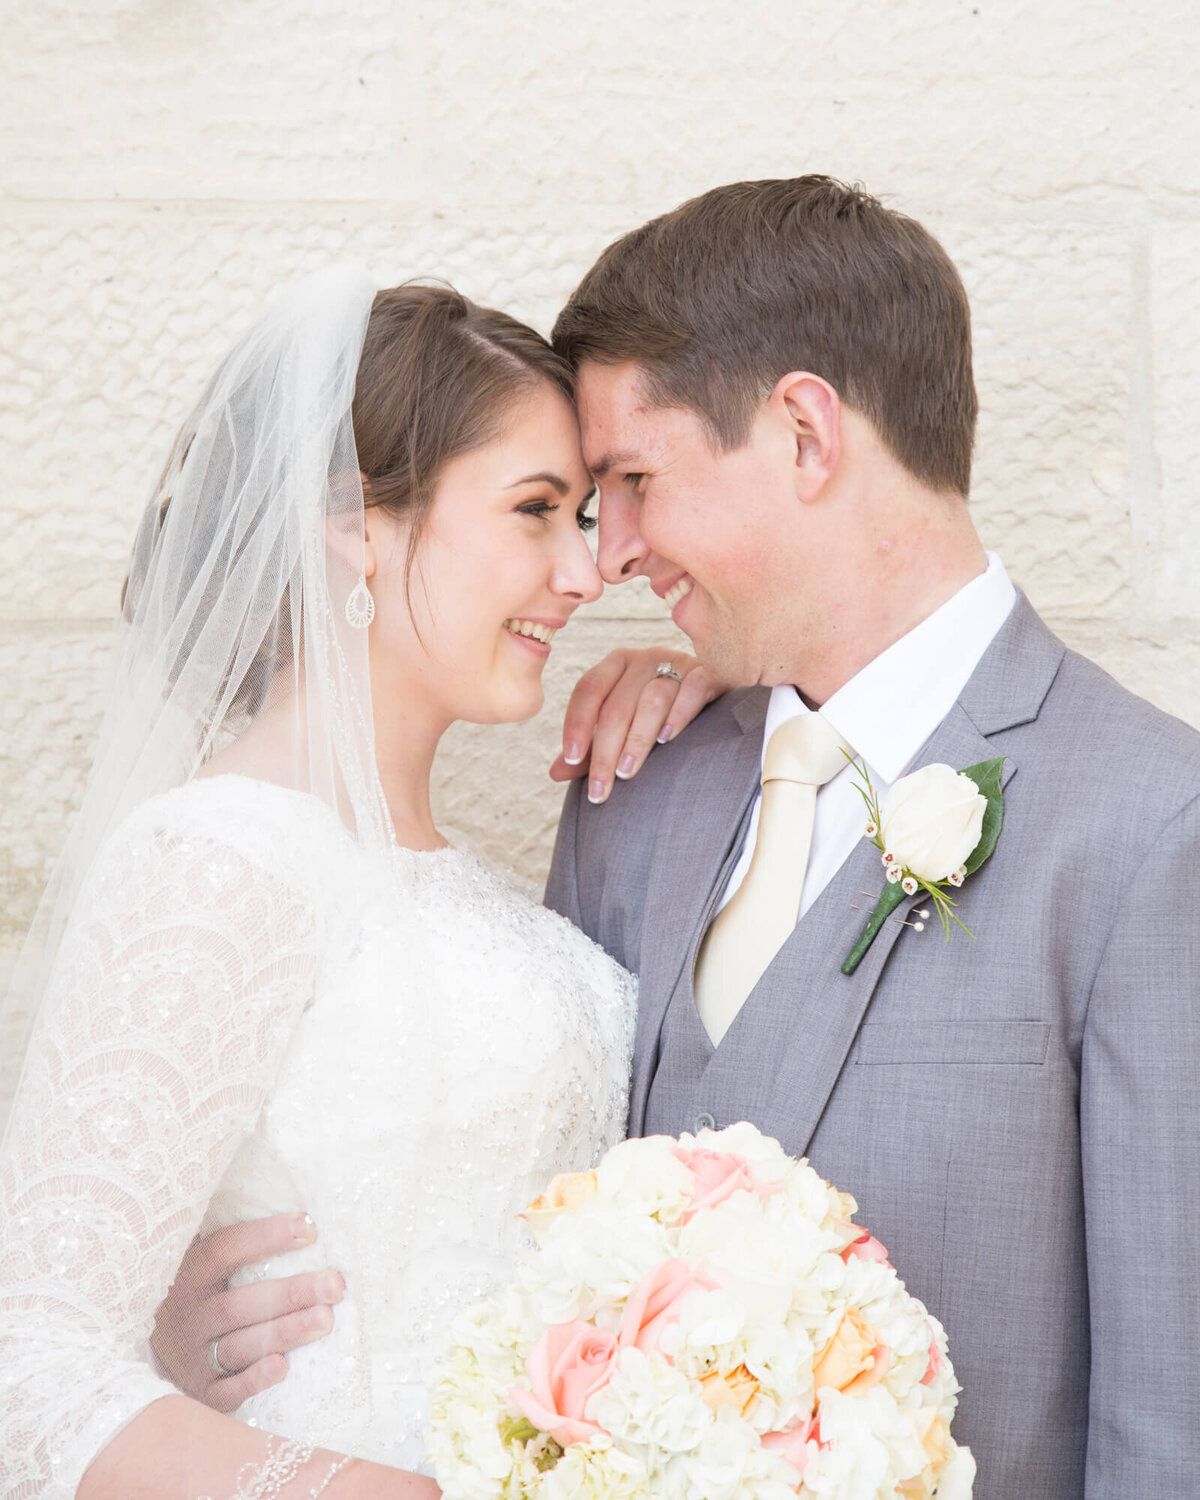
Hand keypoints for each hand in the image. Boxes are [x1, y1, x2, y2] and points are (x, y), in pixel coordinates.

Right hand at [151, 1213, 344, 1412]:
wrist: (162, 1351)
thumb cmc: (205, 1296)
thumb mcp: (209, 1268)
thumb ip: (241, 1247)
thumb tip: (304, 1218)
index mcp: (188, 1277)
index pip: (223, 1250)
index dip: (265, 1237)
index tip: (311, 1228)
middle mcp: (185, 1317)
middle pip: (238, 1304)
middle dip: (291, 1292)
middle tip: (335, 1284)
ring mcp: (190, 1358)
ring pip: (239, 1345)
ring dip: (285, 1332)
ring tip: (326, 1319)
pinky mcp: (201, 1394)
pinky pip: (227, 1391)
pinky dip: (254, 1379)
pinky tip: (283, 1367)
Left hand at [550, 648, 725, 803]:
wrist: (715, 702)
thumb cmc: (660, 718)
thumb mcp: (622, 730)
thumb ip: (592, 749)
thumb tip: (555, 772)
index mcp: (617, 665)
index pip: (588, 690)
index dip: (577, 725)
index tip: (572, 760)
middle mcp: (645, 659)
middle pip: (617, 705)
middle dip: (605, 751)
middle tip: (601, 789)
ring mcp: (678, 663)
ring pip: (652, 699)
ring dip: (637, 739)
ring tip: (627, 772)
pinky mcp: (710, 673)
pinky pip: (692, 690)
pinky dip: (679, 715)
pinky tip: (668, 740)